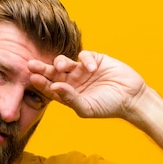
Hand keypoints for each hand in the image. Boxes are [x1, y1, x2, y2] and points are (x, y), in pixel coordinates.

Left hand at [28, 51, 147, 120]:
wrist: (131, 97)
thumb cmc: (108, 107)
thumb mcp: (87, 108)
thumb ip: (70, 99)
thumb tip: (54, 87)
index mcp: (68, 95)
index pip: (50, 88)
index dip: (41, 83)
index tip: (33, 78)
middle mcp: (73, 82)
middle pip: (52, 73)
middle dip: (42, 68)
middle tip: (31, 64)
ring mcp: (83, 70)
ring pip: (65, 62)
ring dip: (61, 62)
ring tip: (63, 66)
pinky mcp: (95, 59)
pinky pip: (84, 55)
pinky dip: (86, 59)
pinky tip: (92, 68)